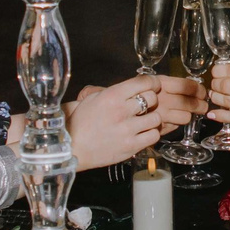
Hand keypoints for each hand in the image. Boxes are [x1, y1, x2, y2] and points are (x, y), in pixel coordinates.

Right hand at [68, 75, 207, 166]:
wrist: (73, 147)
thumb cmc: (81, 121)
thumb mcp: (93, 98)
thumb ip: (113, 91)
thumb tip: (132, 86)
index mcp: (112, 95)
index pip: (144, 82)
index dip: (152, 82)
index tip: (153, 86)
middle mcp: (121, 111)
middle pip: (152, 98)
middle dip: (151, 100)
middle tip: (146, 105)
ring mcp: (127, 130)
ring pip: (156, 118)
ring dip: (152, 119)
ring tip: (144, 122)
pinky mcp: (131, 147)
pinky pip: (153, 136)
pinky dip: (151, 134)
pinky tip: (143, 134)